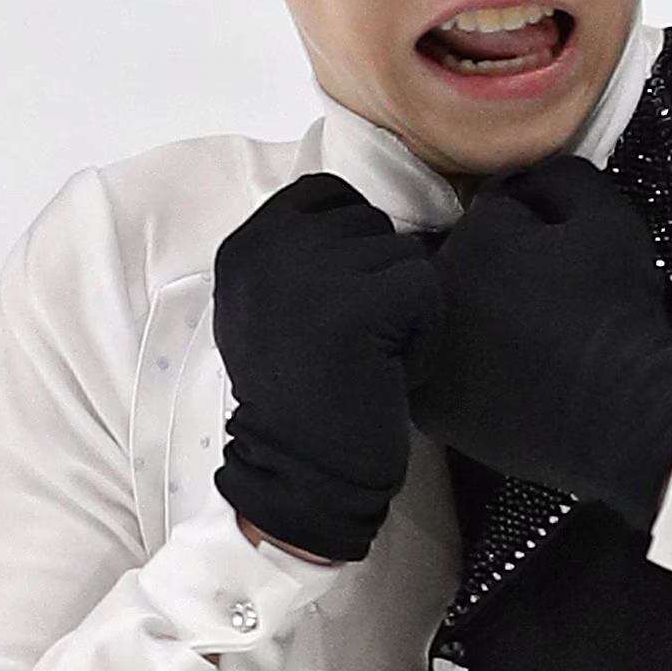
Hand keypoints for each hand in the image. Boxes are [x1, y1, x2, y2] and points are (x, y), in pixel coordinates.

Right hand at [209, 174, 441, 566]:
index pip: (325, 195)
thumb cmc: (298, 402)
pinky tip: (392, 371)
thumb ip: (297, 257)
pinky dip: (424, 334)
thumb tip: (358, 217)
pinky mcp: (359, 301)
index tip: (347, 303)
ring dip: (405, 309)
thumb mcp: (271, 312)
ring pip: (403, 253)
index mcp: (246, 246)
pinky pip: (425, 287)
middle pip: (369, 222)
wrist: (300, 475)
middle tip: (359, 341)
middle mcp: (271, 246)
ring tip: (372, 358)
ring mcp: (314, 270)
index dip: (354, 243)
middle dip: (380, 278)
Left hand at [408, 154, 671, 528]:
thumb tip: (526, 180)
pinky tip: (512, 371)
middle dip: (495, 268)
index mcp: (469, 242)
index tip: (556, 251)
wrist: (627, 418)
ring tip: (530, 337)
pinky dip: (469, 366)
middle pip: (459, 261)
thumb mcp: (604, 215)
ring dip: (477, 316)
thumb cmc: (620, 318)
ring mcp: (428, 356)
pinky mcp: (436, 410)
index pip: (488, 211)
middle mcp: (434, 298)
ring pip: (448, 315)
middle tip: (544, 297)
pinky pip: (444, 369)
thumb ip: (557, 175)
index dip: (529, 225)